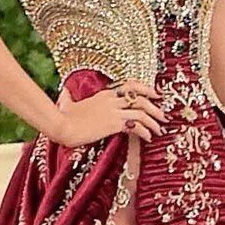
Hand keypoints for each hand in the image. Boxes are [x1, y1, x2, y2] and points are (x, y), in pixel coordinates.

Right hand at [45, 76, 163, 149]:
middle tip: (163, 115)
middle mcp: (112, 100)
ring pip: (142, 112)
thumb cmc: (62, 117)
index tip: (155, 94)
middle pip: (141, 98)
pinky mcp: (114, 124)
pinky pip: (136, 126)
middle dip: (155, 106)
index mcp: (104, 94)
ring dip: (154, 121)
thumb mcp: (66, 103)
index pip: (130, 86)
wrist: (62, 126)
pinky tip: (148, 138)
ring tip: (159, 130)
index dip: (145, 88)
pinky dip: (145, 132)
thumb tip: (63, 91)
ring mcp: (114, 111)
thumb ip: (68, 96)